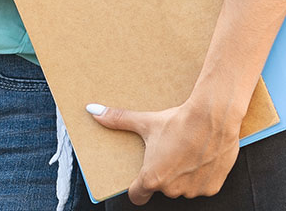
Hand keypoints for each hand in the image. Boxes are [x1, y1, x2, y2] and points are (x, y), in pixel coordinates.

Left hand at [87, 97, 241, 203]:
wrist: (212, 118)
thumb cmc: (176, 122)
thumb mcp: (144, 122)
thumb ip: (117, 120)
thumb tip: (93, 110)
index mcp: (152, 178)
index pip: (137, 196)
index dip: (136, 189)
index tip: (138, 180)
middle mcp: (172, 189)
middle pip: (161, 188)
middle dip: (161, 174)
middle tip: (165, 153)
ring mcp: (193, 191)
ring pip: (182, 187)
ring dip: (181, 175)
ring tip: (183, 152)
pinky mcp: (212, 188)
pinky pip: (201, 186)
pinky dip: (199, 176)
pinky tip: (198, 157)